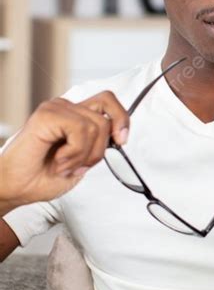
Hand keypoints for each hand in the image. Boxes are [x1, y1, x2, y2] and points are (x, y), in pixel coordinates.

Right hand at [0, 91, 129, 207]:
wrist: (15, 188)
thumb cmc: (42, 177)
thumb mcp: (82, 161)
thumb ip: (98, 145)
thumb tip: (118, 136)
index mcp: (74, 116)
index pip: (108, 101)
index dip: (122, 118)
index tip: (121, 142)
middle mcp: (65, 108)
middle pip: (107, 113)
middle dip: (100, 148)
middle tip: (82, 165)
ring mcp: (55, 109)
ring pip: (97, 125)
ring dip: (84, 155)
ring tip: (64, 166)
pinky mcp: (47, 115)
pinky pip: (80, 130)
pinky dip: (74, 153)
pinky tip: (58, 161)